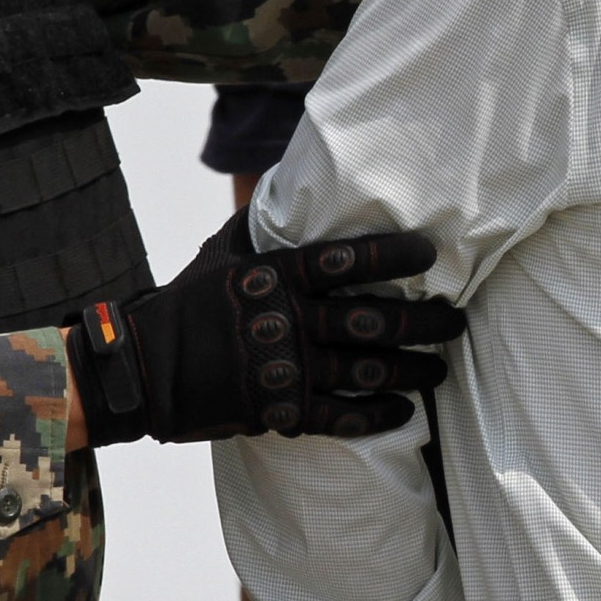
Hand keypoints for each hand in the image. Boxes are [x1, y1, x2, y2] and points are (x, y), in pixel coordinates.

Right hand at [69, 209, 463, 445]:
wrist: (143, 368)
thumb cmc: (188, 303)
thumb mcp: (223, 252)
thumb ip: (265, 225)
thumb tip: (297, 183)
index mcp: (276, 276)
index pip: (348, 260)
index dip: (394, 257)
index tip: (429, 255)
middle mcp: (287, 320)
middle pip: (375, 320)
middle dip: (426, 322)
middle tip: (456, 321)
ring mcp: (286, 367)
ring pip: (369, 369)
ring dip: (414, 369)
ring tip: (440, 368)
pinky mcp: (280, 409)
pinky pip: (342, 416)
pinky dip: (378, 415)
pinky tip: (404, 410)